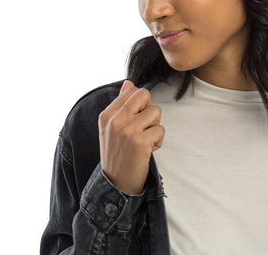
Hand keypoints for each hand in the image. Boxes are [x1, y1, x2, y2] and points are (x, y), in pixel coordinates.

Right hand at [98, 80, 164, 194]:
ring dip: (155, 126)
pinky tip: (148, 150)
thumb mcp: (112, 127)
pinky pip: (161, 129)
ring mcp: (127, 131)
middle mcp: (115, 120)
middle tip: (143, 126)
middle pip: (145, 95)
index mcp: (107, 115)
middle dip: (149, 109)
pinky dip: (158, 141)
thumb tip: (129, 82)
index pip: (132, 91)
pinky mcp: (140, 142)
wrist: (116, 183)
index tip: (135, 120)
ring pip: (156, 111)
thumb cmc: (117, 152)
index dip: (140, 104)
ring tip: (145, 140)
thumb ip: (121, 103)